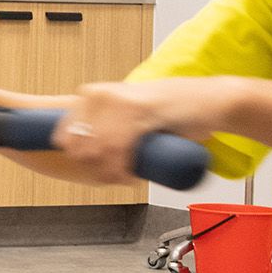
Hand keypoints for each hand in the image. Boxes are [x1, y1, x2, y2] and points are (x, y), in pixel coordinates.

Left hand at [51, 78, 239, 182]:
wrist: (207, 101)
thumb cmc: (169, 111)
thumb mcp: (127, 114)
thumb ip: (104, 124)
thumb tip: (79, 152)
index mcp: (91, 94)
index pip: (64, 136)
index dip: (79, 160)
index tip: (97, 171)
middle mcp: (99, 95)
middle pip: (80, 148)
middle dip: (95, 171)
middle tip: (116, 178)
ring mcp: (118, 101)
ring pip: (98, 152)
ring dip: (109, 175)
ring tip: (125, 179)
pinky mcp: (139, 111)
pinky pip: (118, 149)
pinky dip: (121, 170)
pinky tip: (131, 177)